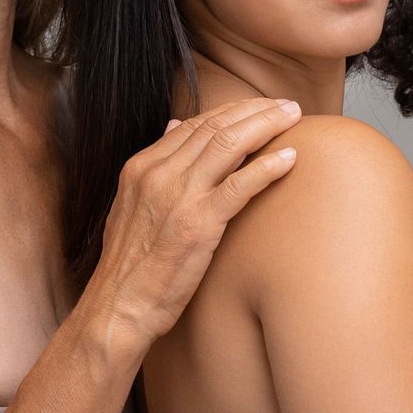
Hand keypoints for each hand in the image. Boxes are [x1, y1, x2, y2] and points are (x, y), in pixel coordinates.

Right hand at [87, 96, 302, 345]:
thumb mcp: (133, 205)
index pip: (194, 123)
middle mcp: (158, 173)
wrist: (119, 307)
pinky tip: (290, 159)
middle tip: (287, 105)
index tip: (259, 106)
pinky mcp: (198, 223)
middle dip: (256, 110)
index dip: (232, 110)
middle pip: (215, 125)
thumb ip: (156, 166)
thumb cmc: (132, 266)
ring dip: (267, 126)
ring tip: (294, 118)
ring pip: (230, 144)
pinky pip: (240, 184)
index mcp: (142, 167)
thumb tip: (173, 126)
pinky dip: (268, 167)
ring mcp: (178, 196)